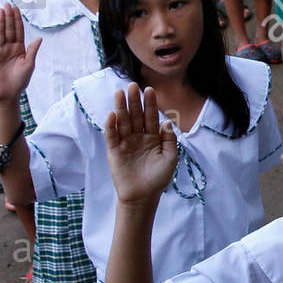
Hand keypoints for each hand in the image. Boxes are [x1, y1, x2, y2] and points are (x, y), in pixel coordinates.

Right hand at [0, 4, 39, 101]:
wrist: (8, 93)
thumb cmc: (20, 80)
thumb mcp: (29, 64)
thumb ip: (32, 50)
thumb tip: (39, 38)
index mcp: (19, 48)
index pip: (18, 31)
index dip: (17, 20)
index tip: (17, 8)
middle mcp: (8, 47)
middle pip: (8, 29)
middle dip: (8, 17)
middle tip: (7, 4)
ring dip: (0, 22)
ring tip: (0, 10)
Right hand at [104, 84, 178, 206]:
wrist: (143, 197)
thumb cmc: (158, 178)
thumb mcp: (170, 158)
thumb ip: (169, 140)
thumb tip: (167, 122)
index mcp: (152, 137)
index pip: (150, 116)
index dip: (150, 104)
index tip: (150, 89)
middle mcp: (138, 137)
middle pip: (135, 115)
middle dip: (134, 100)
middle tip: (132, 85)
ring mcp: (125, 143)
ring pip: (123, 122)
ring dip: (121, 107)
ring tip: (119, 93)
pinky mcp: (114, 151)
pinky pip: (112, 136)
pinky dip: (111, 125)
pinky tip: (112, 114)